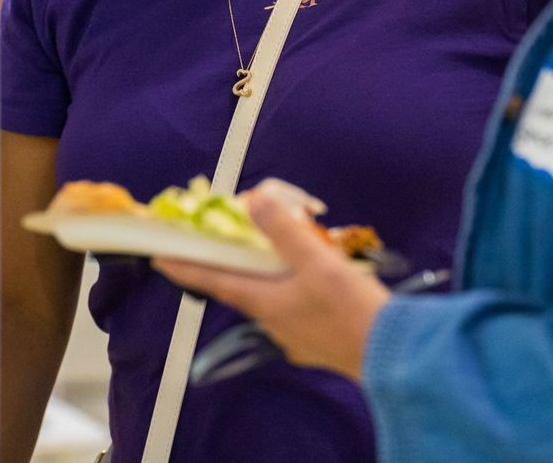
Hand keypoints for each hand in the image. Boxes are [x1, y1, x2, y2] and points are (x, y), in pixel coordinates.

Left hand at [155, 187, 390, 380]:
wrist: (392, 354)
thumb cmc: (350, 309)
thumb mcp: (317, 262)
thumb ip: (285, 230)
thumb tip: (254, 198)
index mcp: (265, 302)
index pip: (215, 280)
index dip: (186, 267)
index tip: (160, 258)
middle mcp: (274, 322)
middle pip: (245, 288)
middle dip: (238, 265)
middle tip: (236, 242)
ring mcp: (297, 336)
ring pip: (275, 299)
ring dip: (273, 277)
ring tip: (288, 255)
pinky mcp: (319, 343)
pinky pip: (299, 310)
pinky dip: (300, 291)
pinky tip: (320, 284)